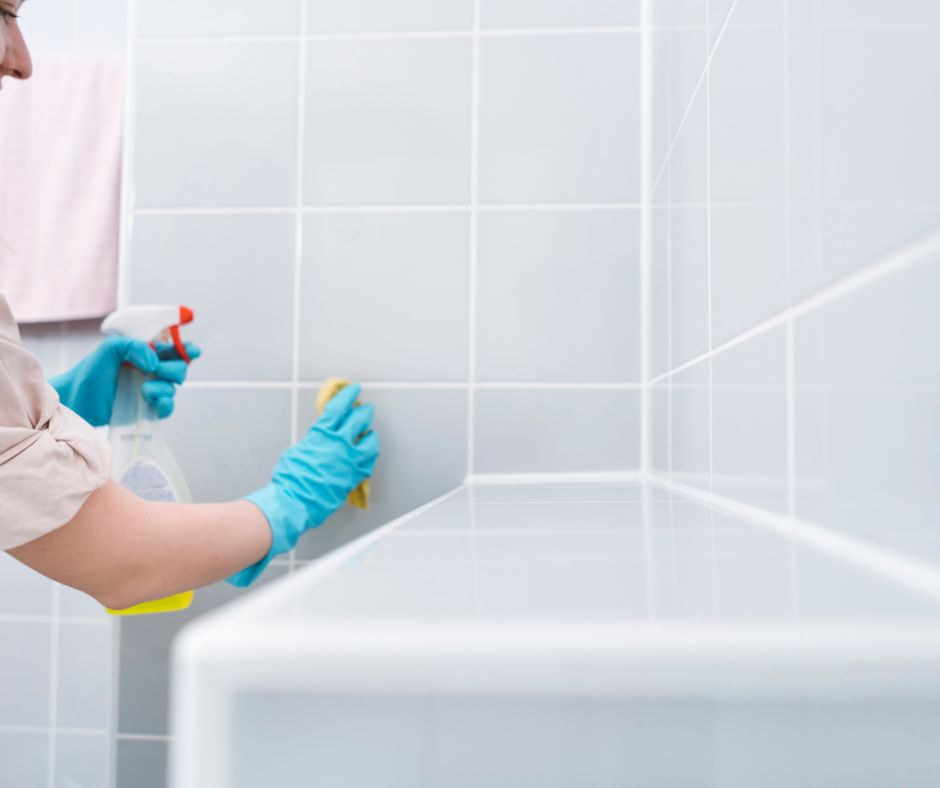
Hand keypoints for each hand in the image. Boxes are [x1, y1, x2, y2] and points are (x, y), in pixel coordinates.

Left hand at [49, 337, 201, 426]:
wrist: (77, 400)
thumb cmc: (90, 373)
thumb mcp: (110, 348)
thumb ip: (134, 346)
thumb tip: (154, 362)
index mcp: (147, 354)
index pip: (174, 349)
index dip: (187, 349)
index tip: (191, 351)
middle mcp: (152, 372)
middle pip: (180, 368)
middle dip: (175, 369)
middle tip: (156, 370)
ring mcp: (151, 391)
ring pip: (174, 388)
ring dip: (164, 387)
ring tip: (145, 388)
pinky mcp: (148, 409)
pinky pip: (167, 407)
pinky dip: (164, 403)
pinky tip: (151, 400)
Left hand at [228, 383, 379, 586]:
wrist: (293, 502)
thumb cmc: (314, 504)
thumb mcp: (339, 492)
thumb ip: (347, 476)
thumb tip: (345, 470)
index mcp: (356, 468)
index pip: (371, 447)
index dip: (370, 440)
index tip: (368, 438)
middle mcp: (348, 451)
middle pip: (362, 425)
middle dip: (364, 416)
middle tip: (365, 411)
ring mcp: (332, 441)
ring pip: (348, 413)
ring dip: (353, 400)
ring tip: (356, 391)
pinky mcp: (317, 434)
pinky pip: (330, 412)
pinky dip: (338, 400)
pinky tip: (342, 392)